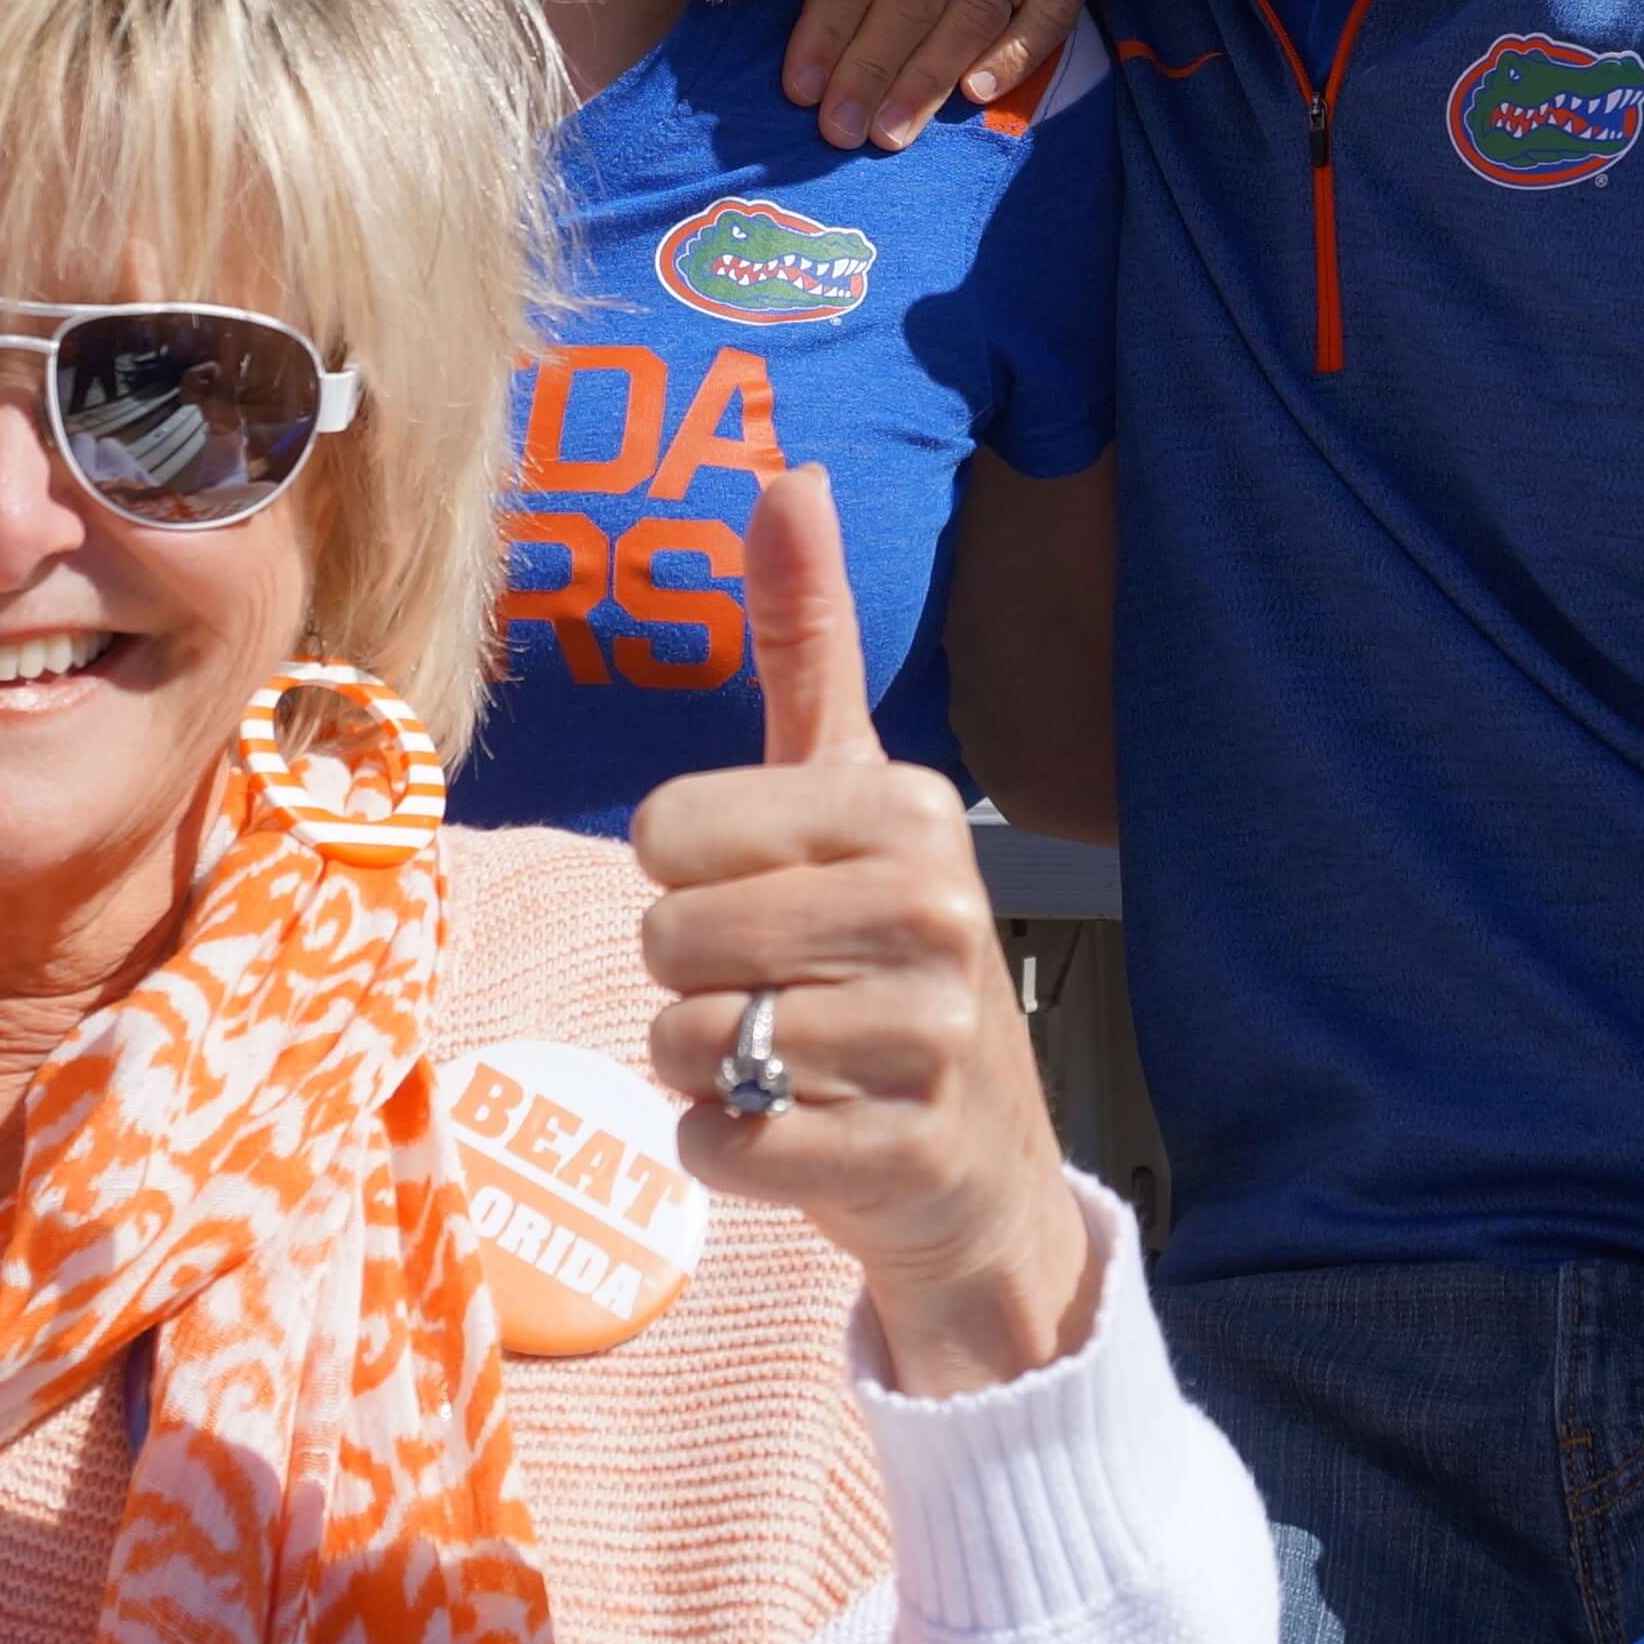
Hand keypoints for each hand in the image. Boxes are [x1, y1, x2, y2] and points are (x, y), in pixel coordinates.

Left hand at [630, 469, 1096, 1397]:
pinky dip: (725, 1152)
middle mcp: (935, 911)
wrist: (977, 1171)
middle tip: (780, 994)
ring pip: (686, 1041)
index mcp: (907, 809)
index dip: (682, 876)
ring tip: (794, 1064)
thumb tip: (786, 472)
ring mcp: (930, 1040)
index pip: (666, 829)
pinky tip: (799, 1137)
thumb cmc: (884, 960)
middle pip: (668, 936)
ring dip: (708, 1068)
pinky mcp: (906, 1157)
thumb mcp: (851, 792)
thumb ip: (809, 638)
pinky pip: (721, 1144)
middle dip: (693, 979)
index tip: (762, 897)